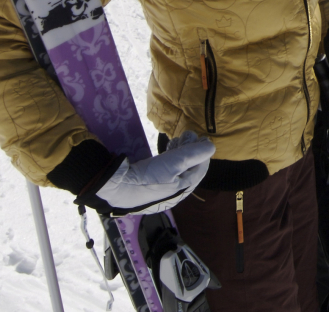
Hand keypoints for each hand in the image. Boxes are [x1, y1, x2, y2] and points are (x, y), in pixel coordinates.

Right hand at [87, 132, 214, 215]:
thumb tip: (211, 147)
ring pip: (177, 169)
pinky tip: (164, 150)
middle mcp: (173, 193)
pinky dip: (168, 158)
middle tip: (186, 135)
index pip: (200, 170)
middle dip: (190, 150)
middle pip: (188, 169)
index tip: (201, 138)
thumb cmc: (149, 177)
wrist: (117, 187)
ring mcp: (160, 189)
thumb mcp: (174, 163)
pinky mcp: (149, 184)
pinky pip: (165, 170)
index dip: (202, 153)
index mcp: (182, 191)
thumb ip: (193, 154)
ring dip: (179, 153)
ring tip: (175, 141)